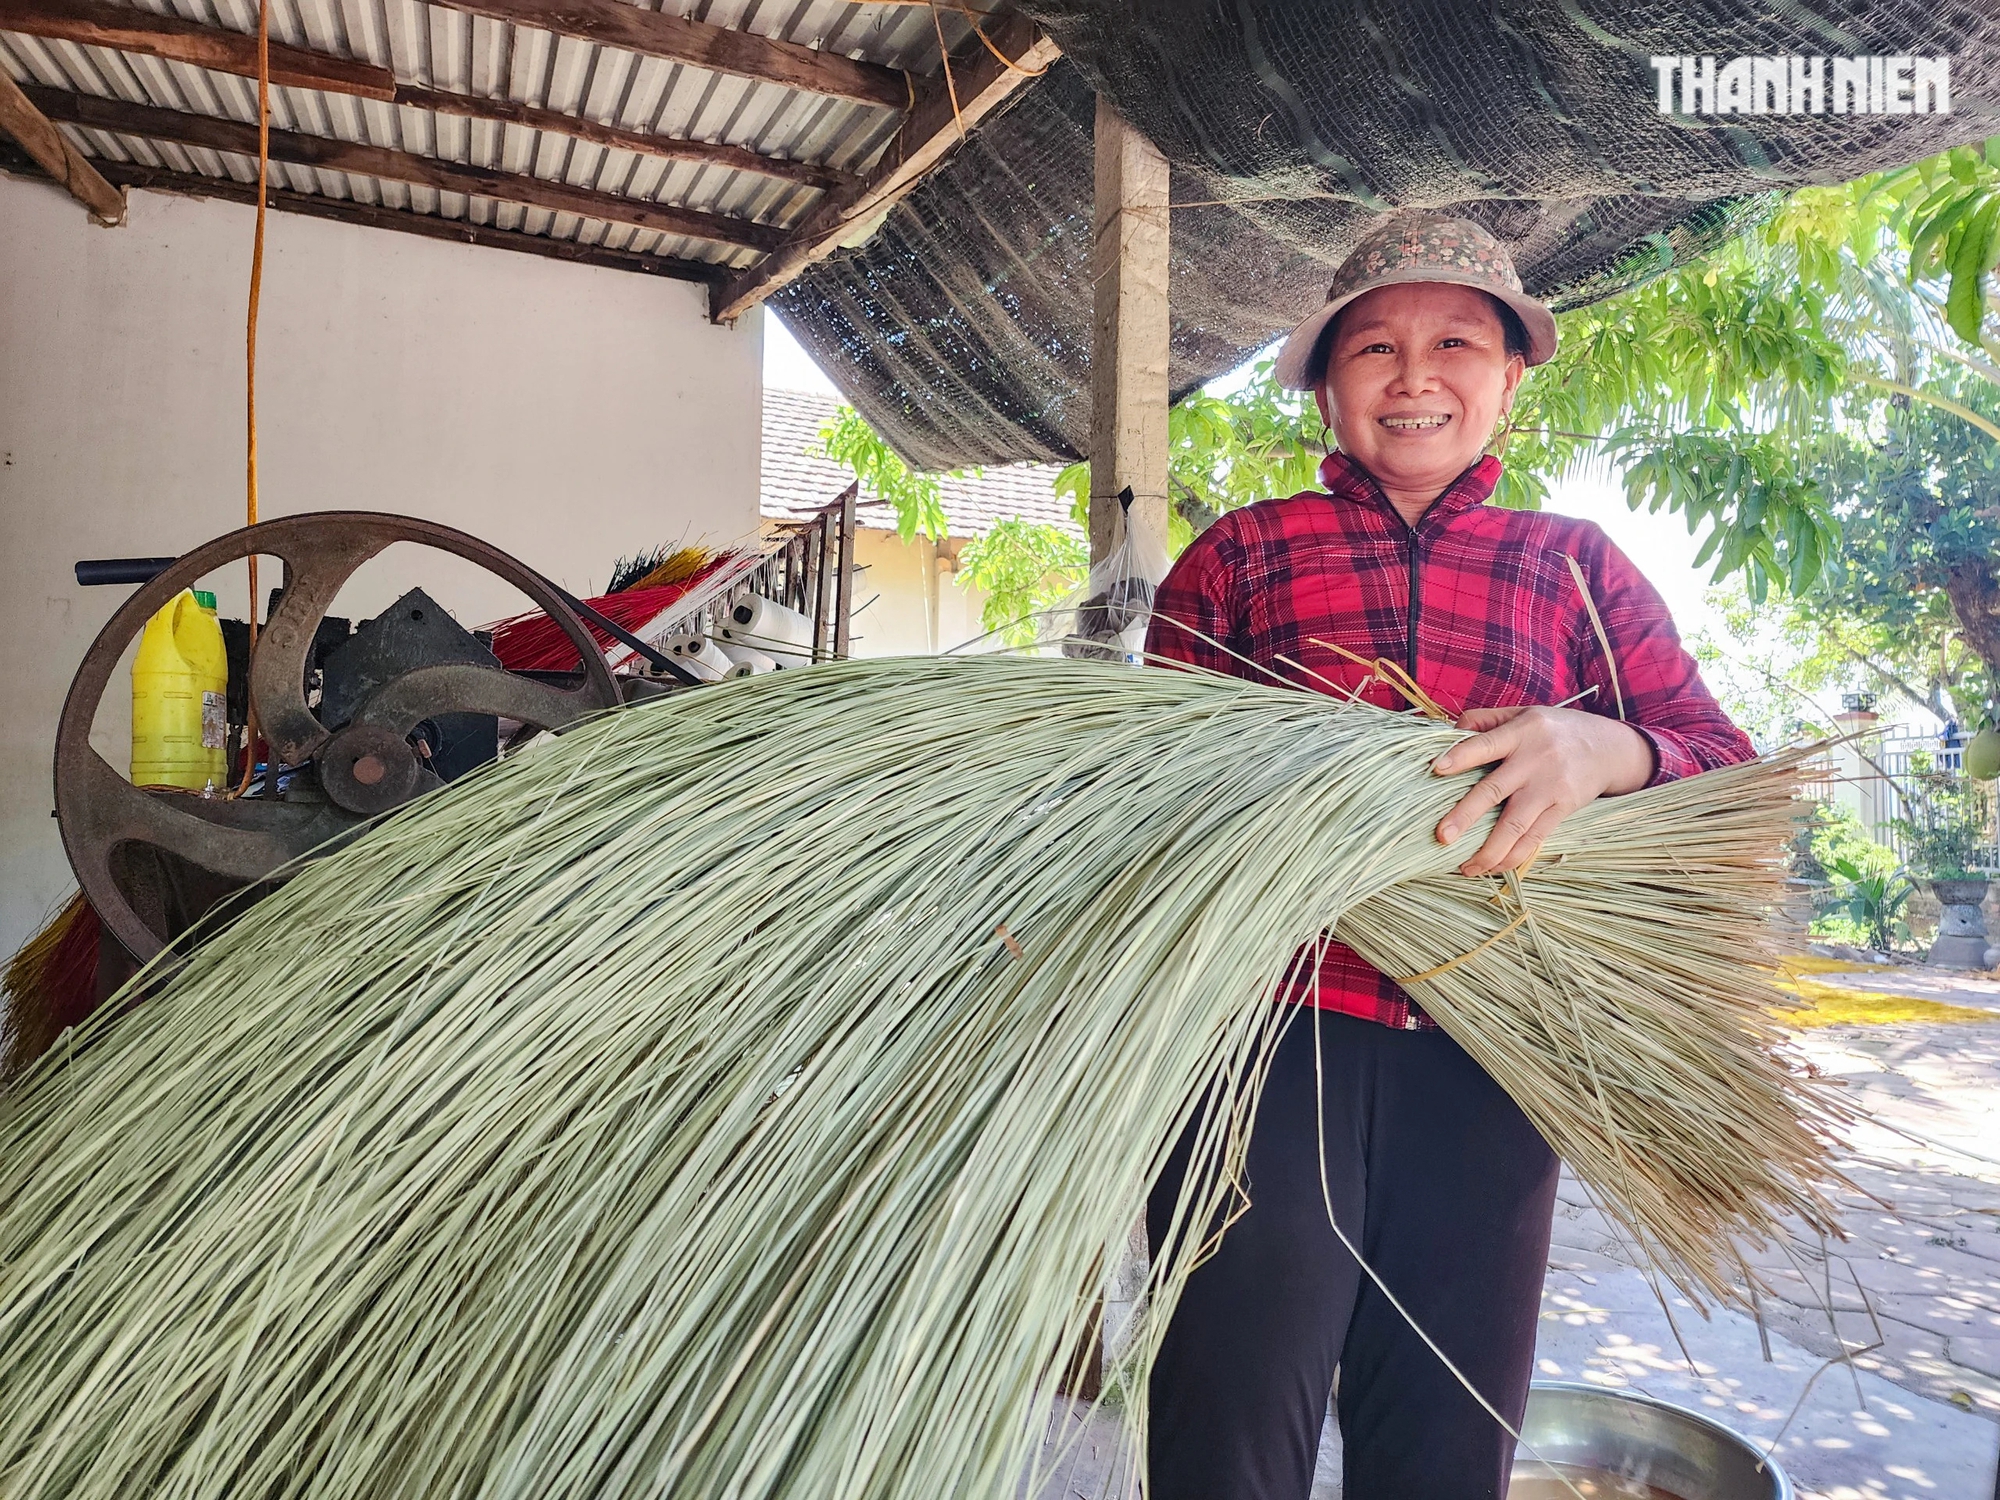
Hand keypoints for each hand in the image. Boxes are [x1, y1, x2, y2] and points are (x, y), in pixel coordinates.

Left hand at [1430, 705, 1655, 876]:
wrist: (1610, 748)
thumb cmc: (1554, 730)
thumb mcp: (1523, 713)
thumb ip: (1485, 720)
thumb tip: (1447, 734)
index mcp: (1521, 732)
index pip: (1487, 743)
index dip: (1461, 756)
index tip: (1435, 769)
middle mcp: (1535, 760)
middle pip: (1494, 790)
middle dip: (1466, 815)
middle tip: (1442, 837)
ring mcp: (1550, 788)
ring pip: (1515, 825)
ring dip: (1489, 851)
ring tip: (1465, 868)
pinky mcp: (1563, 809)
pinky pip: (1535, 838)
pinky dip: (1513, 856)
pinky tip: (1493, 867)